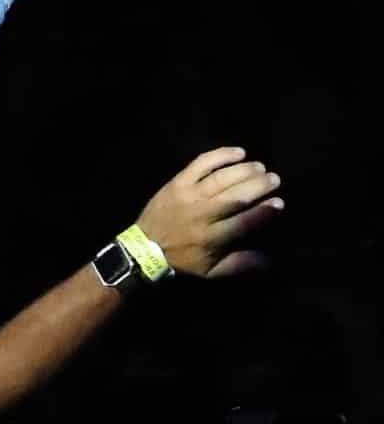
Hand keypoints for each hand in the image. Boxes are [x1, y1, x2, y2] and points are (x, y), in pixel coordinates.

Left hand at [133, 146, 283, 277]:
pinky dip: (220, 155)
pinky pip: (200, 164)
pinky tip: (238, 152)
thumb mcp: (212, 271)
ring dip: (243, 170)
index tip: (280, 202)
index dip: (264, 212)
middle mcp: (202, 214)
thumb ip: (241, 264)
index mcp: (212, 238)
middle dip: (258, 186)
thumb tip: (269, 258)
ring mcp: (188, 195)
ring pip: (221, 178)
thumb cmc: (183, 259)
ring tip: (260, 167)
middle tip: (275, 179)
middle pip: (235, 197)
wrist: (145, 246)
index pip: (243, 222)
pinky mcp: (177, 182)